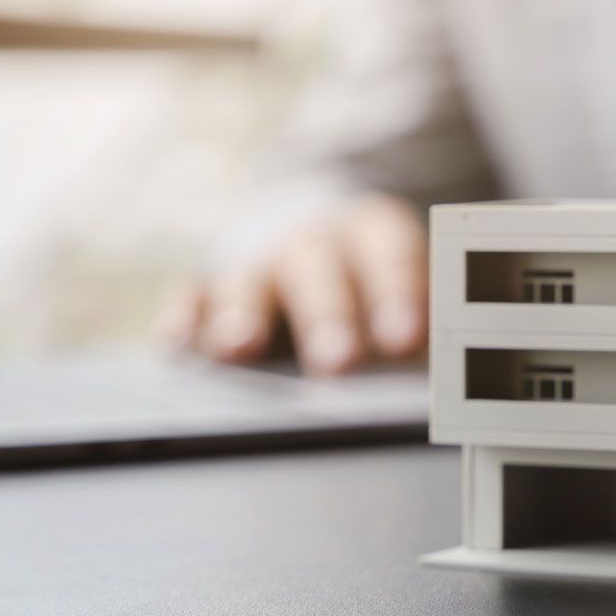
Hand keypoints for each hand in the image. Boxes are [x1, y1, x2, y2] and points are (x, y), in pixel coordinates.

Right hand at [158, 193, 428, 375]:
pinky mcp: (207, 287)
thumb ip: (419, 329)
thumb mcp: (404, 291)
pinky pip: (192, 297)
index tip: (406, 339)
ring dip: (244, 314)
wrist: (310, 232)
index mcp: (373, 233)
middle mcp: (312, 242)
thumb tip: (438, 383)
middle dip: (327, 315)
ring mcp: (255, 263)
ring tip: (241, 349)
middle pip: (319, 269)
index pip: (389, 254)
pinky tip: (177, 345)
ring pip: (248, 282)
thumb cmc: (369, 280)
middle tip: (337, 361)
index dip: (398, 293)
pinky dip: (183, 319)